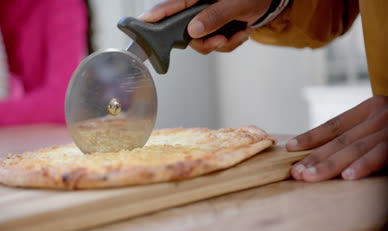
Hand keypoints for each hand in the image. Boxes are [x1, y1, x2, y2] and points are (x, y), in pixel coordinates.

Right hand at [139, 0, 271, 53]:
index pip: (171, 6)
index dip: (155, 16)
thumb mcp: (236, 3)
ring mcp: (206, 20)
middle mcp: (198, 9)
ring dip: (221, 44)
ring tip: (238, 34)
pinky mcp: (215, 29)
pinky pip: (215, 45)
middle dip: (205, 41)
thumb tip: (193, 31)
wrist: (270, 2)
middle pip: (185, 33)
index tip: (141, 23)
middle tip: (221, 40)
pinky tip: (242, 33)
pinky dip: (230, 43)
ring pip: (201, 43)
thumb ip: (215, 16)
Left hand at [287, 95, 387, 181]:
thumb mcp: (381, 124)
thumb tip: (324, 153)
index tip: (290, 147)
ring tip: (309, 176)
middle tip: (295, 172)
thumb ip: (360, 133)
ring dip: (330, 165)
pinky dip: (362, 165)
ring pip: (354, 148)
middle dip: (314, 157)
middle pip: (340, 140)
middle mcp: (378, 116)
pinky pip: (380, 154)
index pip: (334, 125)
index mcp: (370, 109)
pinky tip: (347, 176)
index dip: (311, 137)